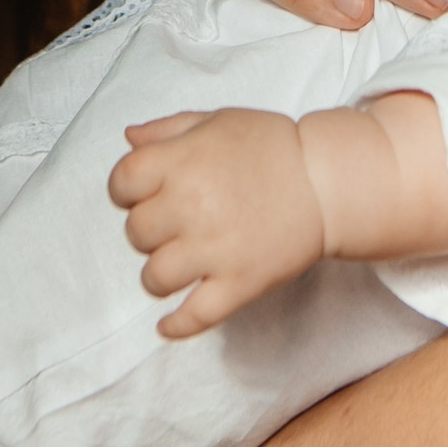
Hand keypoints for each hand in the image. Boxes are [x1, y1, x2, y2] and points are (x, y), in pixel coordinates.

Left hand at [108, 109, 325, 337]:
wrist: (326, 180)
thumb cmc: (271, 146)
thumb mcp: (217, 121)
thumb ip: (168, 130)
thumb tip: (128, 139)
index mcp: (182, 161)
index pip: (121, 183)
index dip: (127, 190)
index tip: (143, 194)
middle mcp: (191, 205)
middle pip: (136, 232)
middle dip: (149, 230)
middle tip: (174, 225)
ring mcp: (214, 248)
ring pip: (155, 277)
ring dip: (160, 274)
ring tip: (178, 266)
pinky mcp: (239, 282)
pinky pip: (195, 316)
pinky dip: (177, 325)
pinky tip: (167, 325)